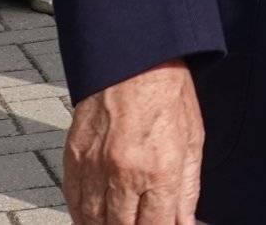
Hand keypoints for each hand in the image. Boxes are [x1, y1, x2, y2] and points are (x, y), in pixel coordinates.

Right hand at [65, 63, 203, 224]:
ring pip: (93, 221)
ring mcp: (95, 167)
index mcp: (158, 170)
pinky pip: (73, 200)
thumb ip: (188, 190)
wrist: (134, 57)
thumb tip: (185, 222)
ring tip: (118, 222)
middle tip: (139, 223)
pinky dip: (83, 214)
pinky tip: (95, 217)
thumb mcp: (192, 141)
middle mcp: (123, 173)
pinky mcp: (74, 157)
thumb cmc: (168, 92)